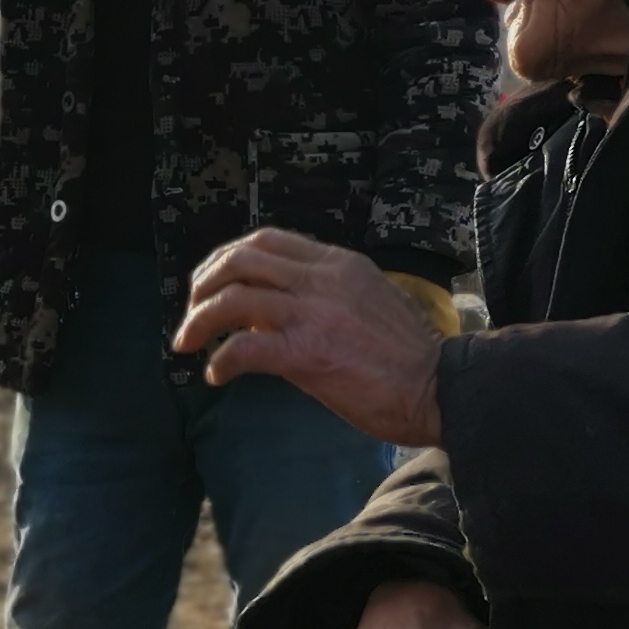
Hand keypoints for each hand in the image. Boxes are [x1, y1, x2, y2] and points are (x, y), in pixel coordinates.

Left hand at [173, 229, 444, 445]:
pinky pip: (244, 348)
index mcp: (338, 263)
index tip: (213, 283)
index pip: (268, 241)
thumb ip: (326, 295)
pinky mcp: (307, 354)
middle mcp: (322, 279)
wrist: (439, 386)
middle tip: (192, 312)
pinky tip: (217, 375)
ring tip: (188, 343)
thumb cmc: (409, 355)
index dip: (228, 258)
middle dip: (204, 283)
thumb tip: (276, 312)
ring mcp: (313, 314)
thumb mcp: (370, 301)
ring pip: (232, 299)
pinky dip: (220, 360)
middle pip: (240, 260)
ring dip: (198, 320)